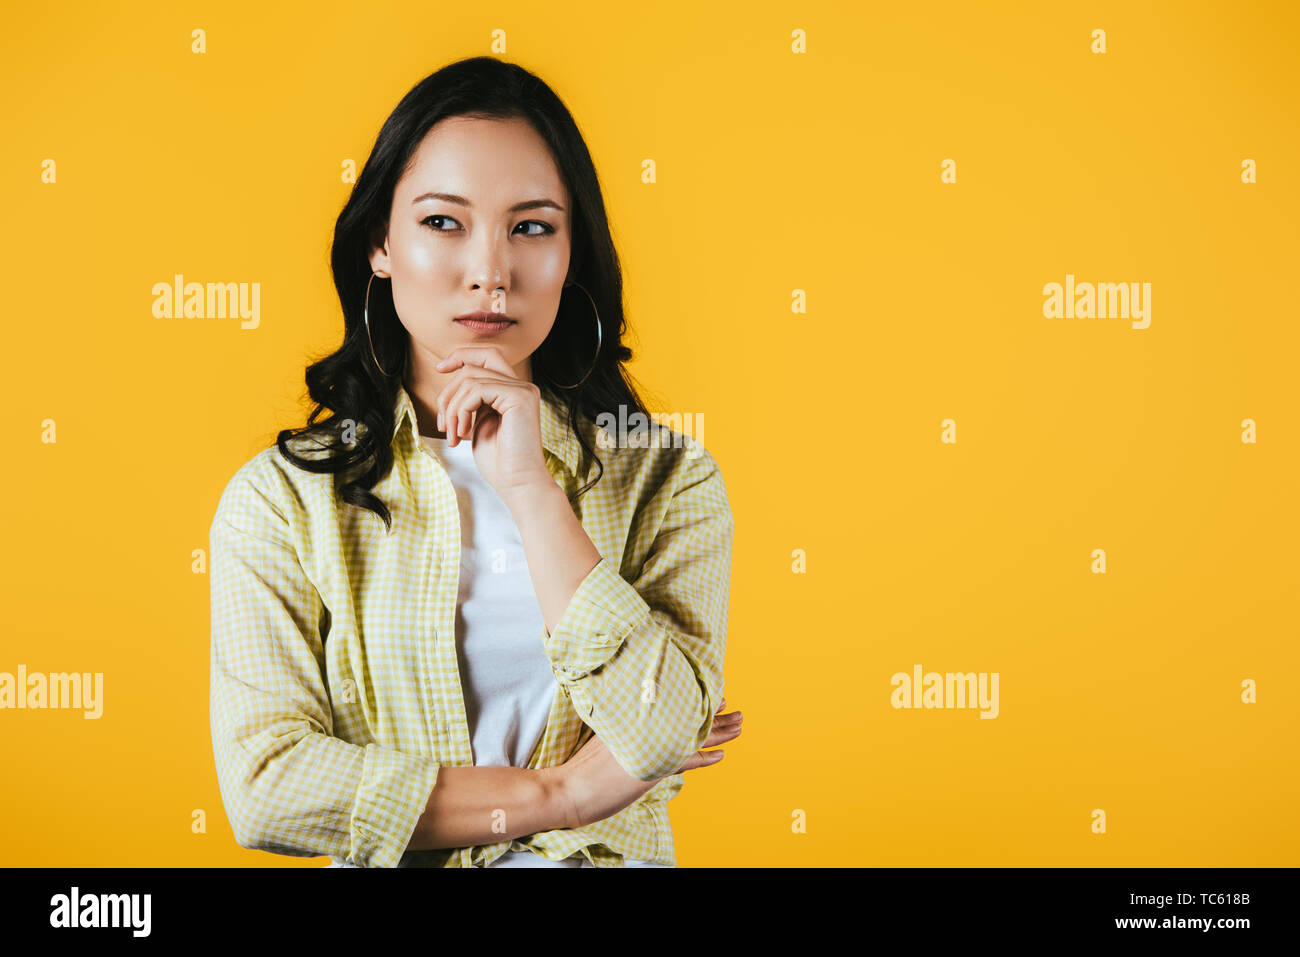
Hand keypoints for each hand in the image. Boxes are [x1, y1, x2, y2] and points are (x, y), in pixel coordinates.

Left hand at [433, 346, 552, 496]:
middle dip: (449, 390)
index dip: (461, 356)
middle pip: (474, 364)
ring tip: (453, 435)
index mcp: (513, 391)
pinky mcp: (520, 397)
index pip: (486, 356)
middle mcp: (522, 386)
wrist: (518, 484)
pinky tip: (463, 434)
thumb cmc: (499, 461)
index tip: (439, 368)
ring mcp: (523, 390)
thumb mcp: (479, 423)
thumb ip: (472, 400)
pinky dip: (461, 412)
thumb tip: (453, 378)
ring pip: (469, 379)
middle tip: (444, 423)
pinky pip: (476, 390)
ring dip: (452, 409)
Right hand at [548, 697, 742, 829]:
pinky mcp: (654, 768)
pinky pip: (687, 759)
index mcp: (634, 720)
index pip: (673, 706)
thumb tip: (636, 724)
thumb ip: (623, 728)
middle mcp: (646, 729)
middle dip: (715, 715)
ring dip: (719, 731)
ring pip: (693, 735)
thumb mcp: (604, 737)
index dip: (696, 700)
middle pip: (688, 717)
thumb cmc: (581, 767)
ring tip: (738, 725)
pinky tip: (721, 756)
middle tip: (734, 709)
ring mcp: (651, 747)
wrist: (569, 788)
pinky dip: (705, 757)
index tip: (713, 694)